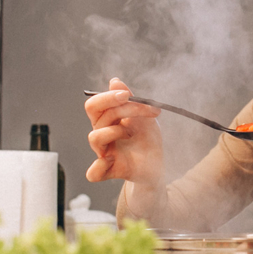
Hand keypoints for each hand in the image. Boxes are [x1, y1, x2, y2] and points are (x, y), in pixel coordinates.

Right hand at [85, 78, 164, 208]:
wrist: (159, 162)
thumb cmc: (147, 138)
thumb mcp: (144, 115)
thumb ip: (130, 99)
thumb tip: (114, 81)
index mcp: (107, 119)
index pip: (95, 104)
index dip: (108, 97)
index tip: (128, 95)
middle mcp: (102, 134)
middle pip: (95, 115)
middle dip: (118, 107)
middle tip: (138, 107)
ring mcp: (105, 152)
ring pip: (95, 137)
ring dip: (115, 131)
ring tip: (130, 134)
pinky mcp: (110, 170)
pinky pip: (93, 173)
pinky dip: (99, 166)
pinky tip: (112, 159)